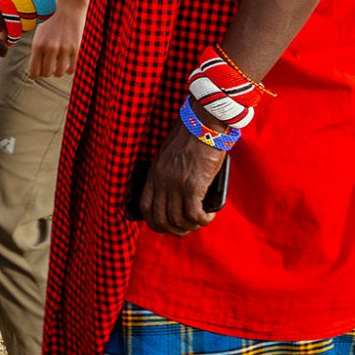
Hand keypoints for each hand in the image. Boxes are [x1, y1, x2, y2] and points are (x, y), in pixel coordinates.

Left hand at [28, 0, 87, 78]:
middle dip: (47, 71)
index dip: (36, 74)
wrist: (68, 5)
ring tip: (58, 63)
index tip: (39, 69)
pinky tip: (68, 61)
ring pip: (59, 73)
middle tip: (49, 64)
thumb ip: (37, 50)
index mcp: (38, 44)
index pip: (34, 72)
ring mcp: (64, 49)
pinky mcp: (76, 48)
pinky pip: (72, 69)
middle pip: (46, 74)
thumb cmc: (51, 20)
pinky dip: (69, 69)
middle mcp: (50, 48)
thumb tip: (35, 71)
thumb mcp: (38, 33)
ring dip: (58, 70)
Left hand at [138, 112, 225, 235]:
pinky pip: (194, 215)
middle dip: (174, 230)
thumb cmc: (189, 137)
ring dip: (191, 226)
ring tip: (201, 220)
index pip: (145, 207)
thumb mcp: (168, 156)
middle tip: (188, 228)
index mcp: (154, 174)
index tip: (167, 227)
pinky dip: (203, 220)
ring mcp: (176, 184)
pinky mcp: (193, 185)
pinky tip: (209, 215)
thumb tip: (174, 194)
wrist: (202, 124)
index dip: (155, 223)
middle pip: (160, 219)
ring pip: (178, 220)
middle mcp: (162, 181)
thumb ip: (167, 174)